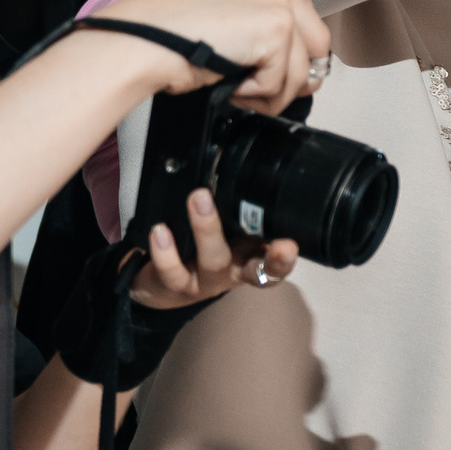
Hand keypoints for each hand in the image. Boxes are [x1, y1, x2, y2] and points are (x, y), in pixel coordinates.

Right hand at [99, 0, 329, 114]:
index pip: (292, 1)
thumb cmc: (149, 23)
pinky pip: (283, 79)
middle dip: (296, 66)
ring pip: (301, 61)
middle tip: (274, 89)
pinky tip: (232, 89)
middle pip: (311, 30)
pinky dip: (259, 95)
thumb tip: (248, 37)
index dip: (286, 39)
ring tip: (244, 95)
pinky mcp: (277, 29)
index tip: (273, 61)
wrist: (139, 39)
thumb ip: (229, 0)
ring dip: (276, 88)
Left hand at [132, 187, 298, 308]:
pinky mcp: (174, 286)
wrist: (164, 286)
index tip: (290, 245)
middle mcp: (233, 272)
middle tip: (261, 222)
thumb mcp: (227, 233)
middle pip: (253, 268)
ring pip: (211, 262)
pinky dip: (166, 252)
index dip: (284, 259)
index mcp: (251, 258)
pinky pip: (171, 271)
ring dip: (207, 229)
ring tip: (198, 199)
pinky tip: (160, 230)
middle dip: (263, 253)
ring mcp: (204, 281)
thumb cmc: (202, 251)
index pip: (276, 263)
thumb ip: (237, 210)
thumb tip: (242, 163)